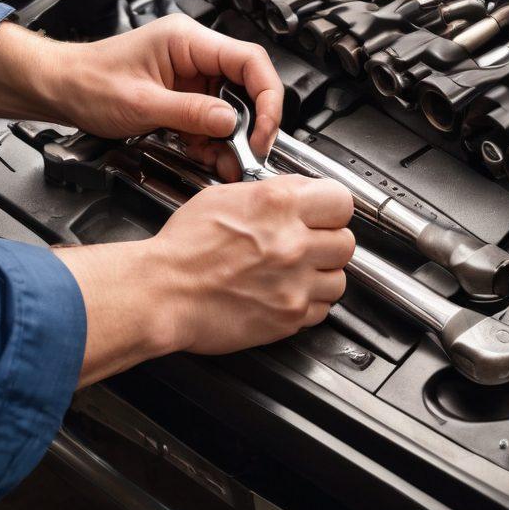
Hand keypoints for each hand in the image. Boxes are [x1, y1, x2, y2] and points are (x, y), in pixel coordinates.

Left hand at [0, 14, 282, 168]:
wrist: (58, 88)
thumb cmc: (87, 82)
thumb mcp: (142, 104)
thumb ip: (191, 113)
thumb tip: (231, 122)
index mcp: (187, 41)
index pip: (249, 60)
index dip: (267, 96)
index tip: (264, 130)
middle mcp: (194, 53)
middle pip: (245, 85)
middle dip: (250, 123)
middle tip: (247, 153)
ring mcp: (190, 74)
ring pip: (231, 106)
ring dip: (230, 137)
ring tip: (225, 162)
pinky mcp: (183, 94)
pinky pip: (211, 117)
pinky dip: (212, 139)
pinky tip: (205, 154)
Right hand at [54, 175, 354, 384]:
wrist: (163, 293)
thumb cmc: (183, 247)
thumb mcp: (224, 196)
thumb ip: (271, 193)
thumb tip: (298, 193)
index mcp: (278, 204)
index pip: (341, 200)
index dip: (331, 206)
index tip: (323, 212)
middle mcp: (293, 243)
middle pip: (345, 241)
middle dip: (328, 240)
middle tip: (307, 242)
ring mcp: (294, 283)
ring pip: (339, 278)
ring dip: (322, 274)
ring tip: (295, 270)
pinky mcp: (289, 316)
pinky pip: (321, 309)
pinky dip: (309, 302)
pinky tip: (285, 291)